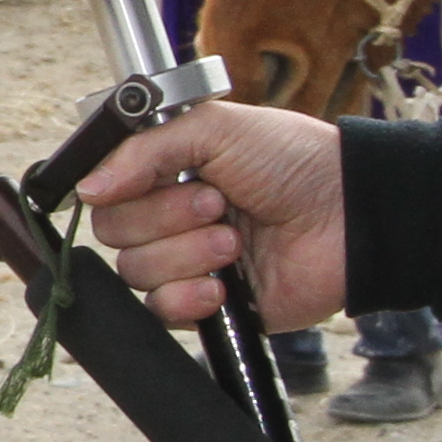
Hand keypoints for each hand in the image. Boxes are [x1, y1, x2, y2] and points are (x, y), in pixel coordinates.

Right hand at [70, 102, 345, 329]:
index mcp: (166, 174)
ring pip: (137, 272)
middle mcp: (170, 219)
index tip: (155, 179)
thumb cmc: (295, 161)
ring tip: (236, 242)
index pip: (105, 192)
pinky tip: (225, 285)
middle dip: (165, 219)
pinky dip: (189, 298)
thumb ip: (142, 151)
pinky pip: (162, 311)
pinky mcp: (208, 305)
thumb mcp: (215, 129)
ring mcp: (188, 263)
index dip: (120, 190)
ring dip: (188, 255)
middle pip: (114, 234)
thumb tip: (87, 189)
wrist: (354, 215)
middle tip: (218, 204)